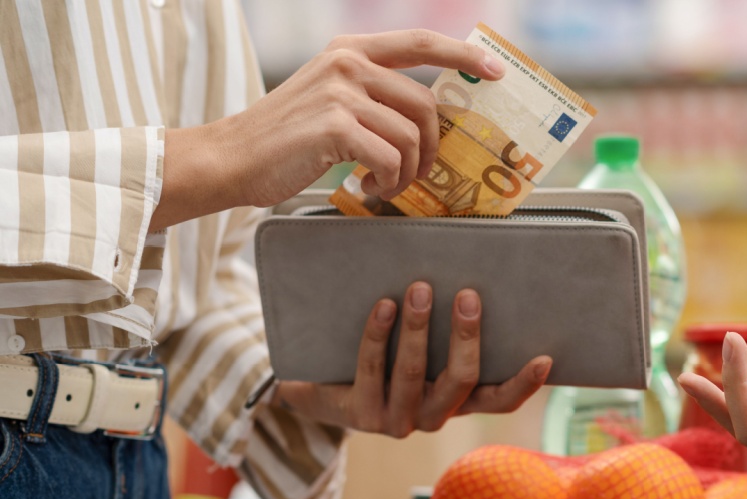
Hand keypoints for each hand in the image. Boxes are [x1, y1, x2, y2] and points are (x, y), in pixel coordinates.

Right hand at [152, 29, 503, 229]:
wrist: (232, 159)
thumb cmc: (285, 140)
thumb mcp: (330, 99)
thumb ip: (372, 97)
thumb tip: (428, 121)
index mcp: (350, 52)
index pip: (420, 43)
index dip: (463, 55)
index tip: (494, 69)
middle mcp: (348, 64)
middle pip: (426, 105)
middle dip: (430, 148)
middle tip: (412, 173)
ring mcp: (341, 92)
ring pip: (412, 136)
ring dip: (408, 171)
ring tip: (383, 183)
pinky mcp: (336, 125)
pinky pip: (392, 158)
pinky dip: (389, 181)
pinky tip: (367, 186)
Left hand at [272, 282, 551, 437]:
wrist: (324, 389)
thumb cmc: (385, 358)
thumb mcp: (422, 348)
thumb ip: (448, 330)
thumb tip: (474, 274)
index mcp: (456, 402)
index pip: (498, 401)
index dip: (523, 384)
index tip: (544, 357)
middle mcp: (433, 417)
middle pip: (460, 380)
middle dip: (466, 336)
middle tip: (468, 295)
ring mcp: (398, 420)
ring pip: (415, 373)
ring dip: (418, 327)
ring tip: (419, 288)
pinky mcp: (362, 415)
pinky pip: (373, 369)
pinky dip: (379, 334)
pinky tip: (384, 305)